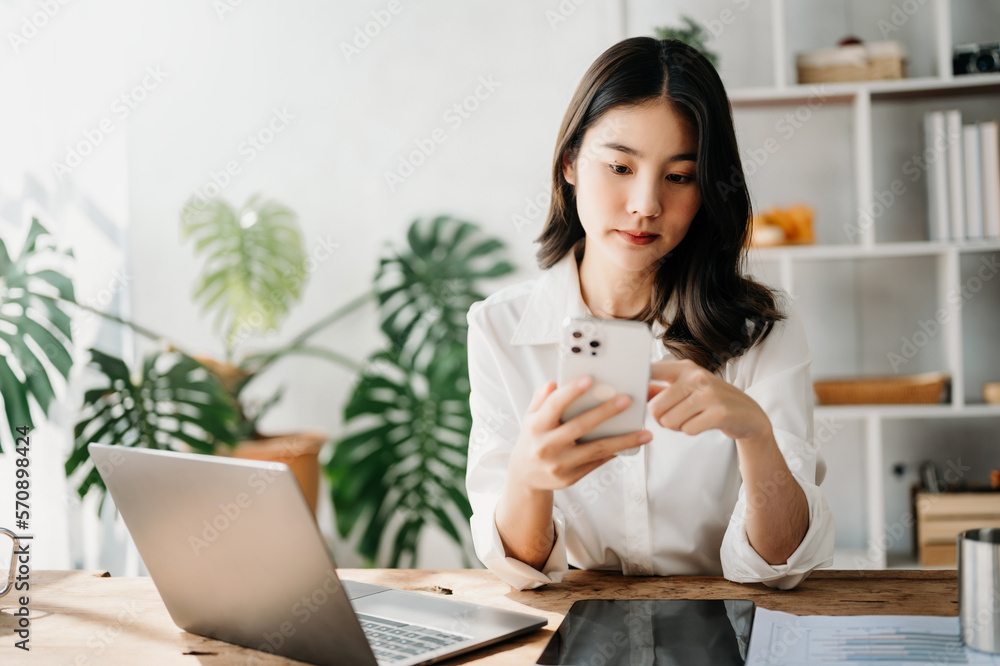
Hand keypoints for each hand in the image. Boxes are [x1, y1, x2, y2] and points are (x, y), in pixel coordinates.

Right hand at [507, 376, 652, 491]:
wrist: (524, 477)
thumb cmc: (532, 439)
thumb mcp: (530, 418)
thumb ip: (541, 399)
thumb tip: (553, 383)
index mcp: (536, 426)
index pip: (554, 406)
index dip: (571, 392)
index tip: (590, 379)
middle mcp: (546, 446)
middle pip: (580, 427)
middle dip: (605, 412)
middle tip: (627, 400)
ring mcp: (560, 464)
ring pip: (596, 450)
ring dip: (623, 441)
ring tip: (646, 433)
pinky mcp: (571, 478)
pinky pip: (597, 462)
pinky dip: (614, 452)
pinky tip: (631, 444)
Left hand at [646, 359, 770, 440]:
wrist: (748, 415)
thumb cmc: (711, 401)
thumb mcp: (686, 389)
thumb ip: (660, 390)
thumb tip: (636, 391)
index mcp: (685, 368)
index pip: (651, 371)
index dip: (638, 383)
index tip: (633, 392)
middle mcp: (696, 377)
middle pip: (655, 407)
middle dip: (662, 419)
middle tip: (678, 416)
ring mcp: (709, 394)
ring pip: (670, 421)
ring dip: (678, 426)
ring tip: (693, 418)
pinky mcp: (719, 412)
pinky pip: (687, 429)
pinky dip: (691, 431)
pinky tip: (703, 424)